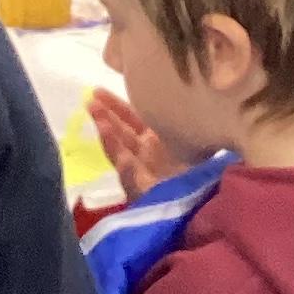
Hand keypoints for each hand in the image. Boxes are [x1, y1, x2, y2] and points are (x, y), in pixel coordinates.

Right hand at [87, 86, 194, 201]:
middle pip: (121, 132)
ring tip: (99, 123)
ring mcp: (141, 174)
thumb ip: (187, 118)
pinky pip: (134, 181)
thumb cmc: (200, 169)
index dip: (116, 105)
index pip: (133, 117)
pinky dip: (128, 172)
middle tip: (89, 101)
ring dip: (109, 139)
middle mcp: (146, 154)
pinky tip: (124, 161)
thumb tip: (192, 90)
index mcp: (157, 140)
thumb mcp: (195, 137)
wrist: (205, 204)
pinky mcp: (142, 194)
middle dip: (105, 116)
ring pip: (120, 153)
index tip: (98, 89)